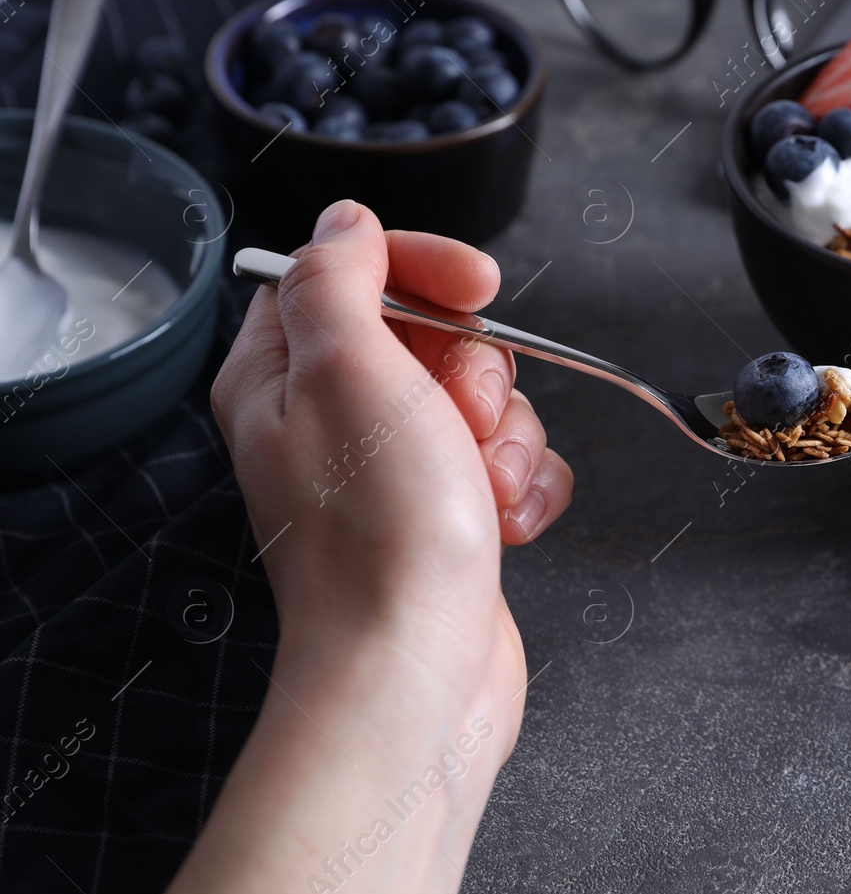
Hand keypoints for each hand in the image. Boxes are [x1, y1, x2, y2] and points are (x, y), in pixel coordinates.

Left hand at [149, 201, 571, 893]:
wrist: (416, 670)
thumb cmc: (379, 532)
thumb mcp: (347, 369)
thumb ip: (337, 277)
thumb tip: (345, 223)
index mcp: (283, 375)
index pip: (353, 271)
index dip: (422, 267)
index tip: (477, 287)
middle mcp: (334, 420)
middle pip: (436, 337)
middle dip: (477, 373)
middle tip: (462, 420)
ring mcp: (397, 474)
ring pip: (486, 402)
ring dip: (508, 439)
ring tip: (484, 490)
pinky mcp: (451, 519)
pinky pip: (514, 465)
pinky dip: (524, 489)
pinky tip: (506, 524)